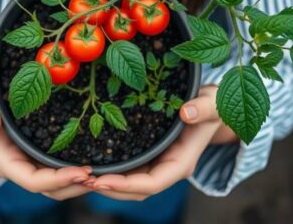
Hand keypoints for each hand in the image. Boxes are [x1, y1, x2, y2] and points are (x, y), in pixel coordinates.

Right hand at [0, 89, 94, 199]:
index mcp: (7, 162)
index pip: (32, 181)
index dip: (57, 180)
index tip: (80, 172)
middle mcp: (22, 169)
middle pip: (50, 189)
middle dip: (74, 186)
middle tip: (100, 176)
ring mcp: (34, 165)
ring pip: (59, 186)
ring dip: (80, 183)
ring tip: (104, 175)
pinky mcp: (43, 159)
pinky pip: (62, 172)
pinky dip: (78, 172)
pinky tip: (98, 164)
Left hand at [90, 85, 238, 200]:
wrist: (210, 105)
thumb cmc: (213, 104)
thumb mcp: (213, 102)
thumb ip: (204, 107)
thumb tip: (186, 113)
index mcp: (181, 162)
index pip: (153, 183)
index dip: (127, 185)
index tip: (102, 180)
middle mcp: (167, 168)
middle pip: (136, 190)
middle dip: (109, 188)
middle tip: (80, 179)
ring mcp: (156, 163)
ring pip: (129, 183)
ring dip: (105, 182)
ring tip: (78, 175)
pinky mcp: (146, 155)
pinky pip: (127, 169)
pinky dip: (109, 170)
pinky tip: (88, 161)